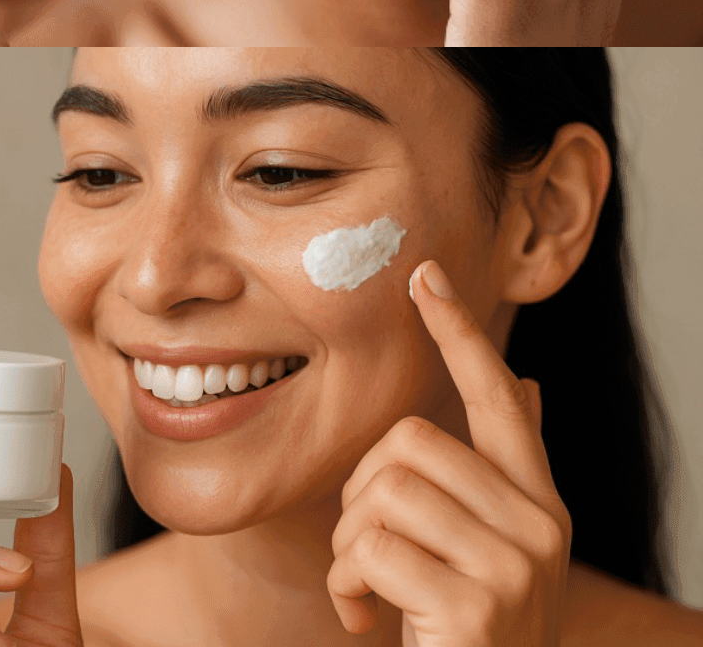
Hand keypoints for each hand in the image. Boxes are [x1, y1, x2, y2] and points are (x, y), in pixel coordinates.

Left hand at [329, 259, 569, 645]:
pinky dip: (348, 585)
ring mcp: (517, 566)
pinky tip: (366, 620)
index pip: (501, 401)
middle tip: (366, 558)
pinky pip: (372, 548)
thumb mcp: (483, 551)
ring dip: (349, 547)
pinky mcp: (479, 603)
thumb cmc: (460, 634)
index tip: (425, 277)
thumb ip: (497, 474)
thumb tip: (530, 385)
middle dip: (360, 496)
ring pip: (384, 491)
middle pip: (409, 442)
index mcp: (537, 505)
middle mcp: (541, 527)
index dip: (461, 337)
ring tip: (367, 593)